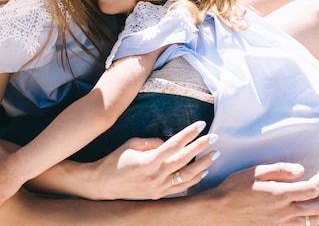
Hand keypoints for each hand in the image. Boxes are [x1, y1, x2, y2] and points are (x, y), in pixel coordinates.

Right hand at [82, 121, 218, 199]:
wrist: (103, 184)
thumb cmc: (115, 160)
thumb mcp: (130, 144)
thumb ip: (151, 142)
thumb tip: (167, 141)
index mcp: (148, 160)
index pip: (174, 144)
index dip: (189, 133)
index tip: (201, 124)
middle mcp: (155, 175)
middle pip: (185, 159)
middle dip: (202, 146)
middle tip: (215, 136)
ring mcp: (158, 187)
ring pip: (187, 176)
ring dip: (203, 164)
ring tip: (215, 154)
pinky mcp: (158, 195)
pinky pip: (181, 187)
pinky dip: (194, 179)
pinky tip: (203, 170)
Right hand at [201, 163, 318, 225]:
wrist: (220, 211)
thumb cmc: (234, 188)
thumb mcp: (255, 172)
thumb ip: (279, 169)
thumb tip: (301, 170)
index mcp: (279, 195)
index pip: (312, 188)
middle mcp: (284, 212)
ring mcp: (282, 224)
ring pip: (315, 220)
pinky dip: (316, 218)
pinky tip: (317, 209)